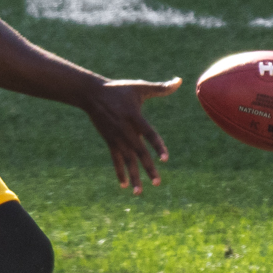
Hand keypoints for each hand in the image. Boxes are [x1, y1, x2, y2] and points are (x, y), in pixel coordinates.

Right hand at [79, 77, 180, 192]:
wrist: (92, 94)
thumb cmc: (119, 89)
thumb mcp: (140, 87)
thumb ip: (160, 87)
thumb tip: (180, 81)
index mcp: (135, 117)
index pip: (149, 134)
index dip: (157, 146)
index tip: (165, 159)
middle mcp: (126, 130)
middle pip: (139, 153)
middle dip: (148, 168)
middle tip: (157, 183)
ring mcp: (117, 138)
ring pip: (127, 160)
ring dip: (134, 176)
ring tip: (140, 192)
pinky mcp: (110, 141)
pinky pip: (116, 160)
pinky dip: (120, 172)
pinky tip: (125, 186)